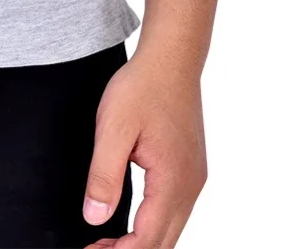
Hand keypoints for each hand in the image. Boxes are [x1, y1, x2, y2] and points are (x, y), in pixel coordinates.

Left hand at [82, 50, 207, 247]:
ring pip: (171, 228)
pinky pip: (175, 209)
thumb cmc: (141, 88)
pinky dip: (153, 223)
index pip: (148, 239)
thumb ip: (104, 176)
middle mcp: (190, 186)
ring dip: (142, 240)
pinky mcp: (191, 168)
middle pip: (163, 241)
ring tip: (108, 240)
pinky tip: (131, 218)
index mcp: (172, 181)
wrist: (171, 59)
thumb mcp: (112, 128)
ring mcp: (194, 177)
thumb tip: (94, 218)